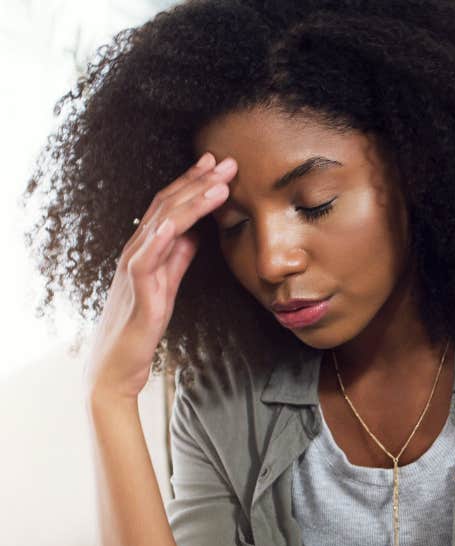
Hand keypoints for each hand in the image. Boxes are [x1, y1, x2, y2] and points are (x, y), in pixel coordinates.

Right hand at [84, 151, 236, 400]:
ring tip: (218, 185)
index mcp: (146, 249)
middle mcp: (137, 251)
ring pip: (161, 225)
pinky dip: (159, 237)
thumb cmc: (141, 326)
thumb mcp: (167, 284)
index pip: (170, 207)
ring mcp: (134, 269)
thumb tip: (196, 234)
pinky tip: (176, 222)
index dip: (194, 184)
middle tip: (227, 162)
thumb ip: (179, 258)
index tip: (219, 166)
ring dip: (190, 202)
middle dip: (198, 182)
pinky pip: (145, 259)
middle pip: (167, 207)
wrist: (118, 365)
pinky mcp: (137, 292)